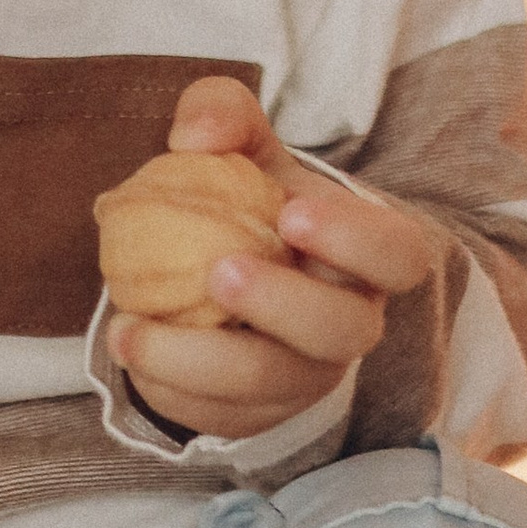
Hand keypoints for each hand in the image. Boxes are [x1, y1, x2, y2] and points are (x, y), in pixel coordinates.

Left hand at [109, 75, 433, 439]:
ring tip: (129, 331)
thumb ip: (223, 114)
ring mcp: (306, 375)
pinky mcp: (258, 413)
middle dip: (282, 305)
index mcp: (366, 255)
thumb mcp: (241, 148)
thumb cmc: (249, 203)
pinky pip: (222, 413)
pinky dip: (171, 387)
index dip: (356, 242)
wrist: (215, 272)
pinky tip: (128, 346)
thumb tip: (195, 135)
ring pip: (272, 384)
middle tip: (216, 272)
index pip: (398, 256)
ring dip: (198, 360)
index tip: (291, 214)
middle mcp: (350, 321)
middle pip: (344, 332)